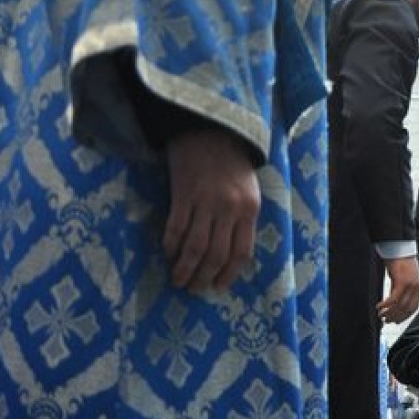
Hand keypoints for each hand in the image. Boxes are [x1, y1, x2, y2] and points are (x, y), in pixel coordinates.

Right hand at [163, 129, 260, 292]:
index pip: (241, 253)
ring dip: (185, 267)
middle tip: (194, 288)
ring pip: (195, 245)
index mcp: (249, 210)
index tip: (218, 286)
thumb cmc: (232, 163)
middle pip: (217, 254)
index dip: (229, 274)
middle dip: (204, 276)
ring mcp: (205, 201)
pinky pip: (176, 226)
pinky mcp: (183, 193)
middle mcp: (229, 209)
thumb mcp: (249, 192)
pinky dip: (171, 244)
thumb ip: (243, 220)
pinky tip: (168, 253)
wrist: (211, 129)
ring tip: (179, 279)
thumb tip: (232, 254)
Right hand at [378, 256, 418, 322]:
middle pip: (407, 309)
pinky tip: (379, 307)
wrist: (398, 246)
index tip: (397, 321)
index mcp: (418, 286)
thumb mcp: (401, 277)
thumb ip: (400, 289)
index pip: (414, 307)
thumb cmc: (399, 259)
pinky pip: (394, 299)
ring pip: (400, 306)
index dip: (405, 316)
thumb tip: (393, 302)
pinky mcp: (402, 282)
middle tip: (386, 321)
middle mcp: (417, 287)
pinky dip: (386, 305)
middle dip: (396, 317)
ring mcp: (410, 285)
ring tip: (381, 316)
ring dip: (389, 313)